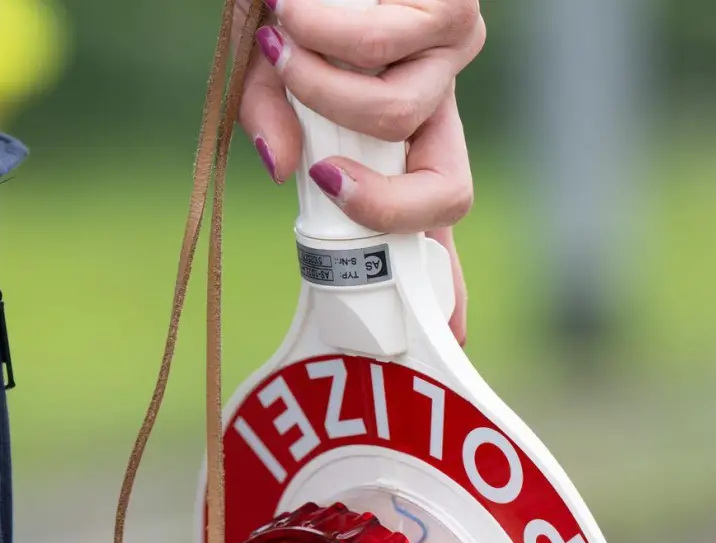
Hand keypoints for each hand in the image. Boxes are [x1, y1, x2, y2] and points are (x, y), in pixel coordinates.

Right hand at [236, 0, 484, 342]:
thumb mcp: (260, 70)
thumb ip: (269, 121)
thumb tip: (283, 167)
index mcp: (397, 134)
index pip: (432, 218)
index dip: (448, 284)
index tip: (450, 337)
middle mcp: (436, 104)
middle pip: (450, 195)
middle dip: (378, 203)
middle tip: (321, 176)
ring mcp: (454, 57)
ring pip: (401, 117)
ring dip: (320, 89)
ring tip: (282, 43)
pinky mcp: (455, 8)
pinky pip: (388, 51)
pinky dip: (327, 38)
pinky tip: (296, 12)